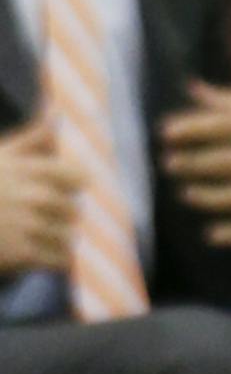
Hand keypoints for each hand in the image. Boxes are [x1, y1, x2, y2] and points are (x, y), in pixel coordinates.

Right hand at [0, 117, 79, 273]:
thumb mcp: (2, 157)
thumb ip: (33, 138)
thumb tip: (57, 114)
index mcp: (29, 170)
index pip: (79, 178)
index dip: (72, 188)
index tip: (61, 192)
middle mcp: (32, 196)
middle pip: (73, 211)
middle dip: (61, 218)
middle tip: (43, 220)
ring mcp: (27, 225)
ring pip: (68, 237)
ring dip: (58, 240)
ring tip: (39, 239)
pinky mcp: (21, 252)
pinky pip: (59, 258)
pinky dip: (55, 259)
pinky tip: (40, 255)